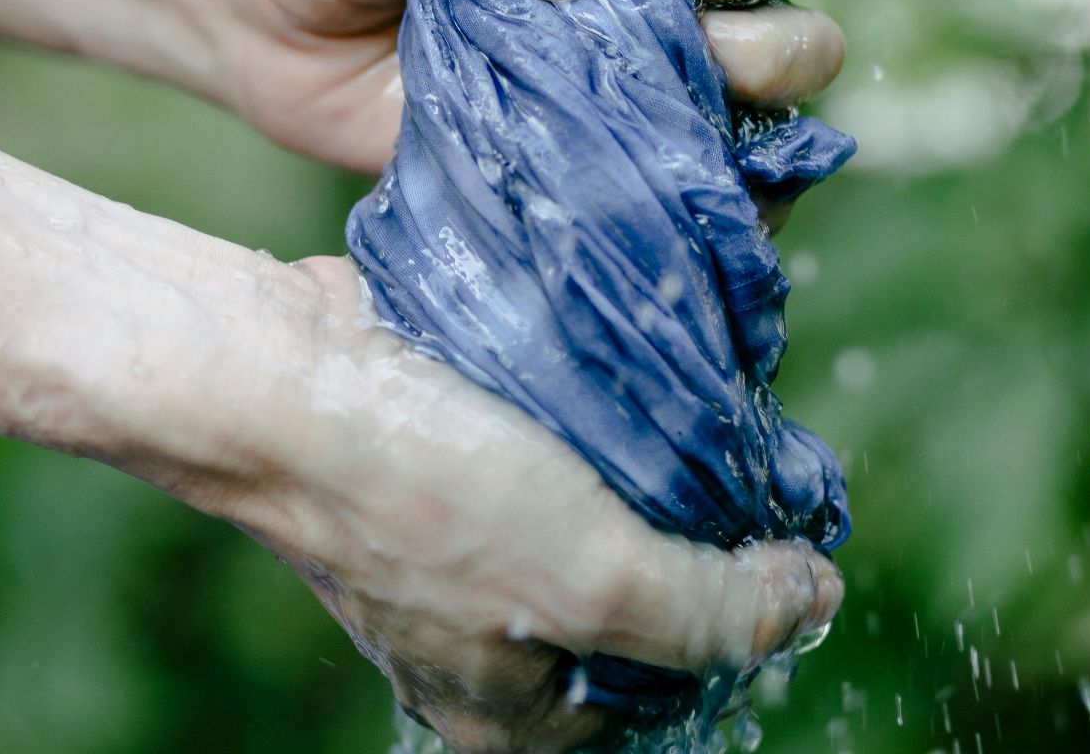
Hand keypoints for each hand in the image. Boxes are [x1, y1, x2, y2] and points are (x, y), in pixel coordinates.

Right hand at [109, 253, 841, 753]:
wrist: (282, 374)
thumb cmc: (418, 494)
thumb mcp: (594, 578)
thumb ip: (714, 611)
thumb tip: (808, 599)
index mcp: (515, 714)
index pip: (672, 698)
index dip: (739, 632)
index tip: (780, 556)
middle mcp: (492, 644)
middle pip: (642, 610)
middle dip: (700, 546)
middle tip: (745, 476)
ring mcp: (470, 552)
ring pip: (608, 524)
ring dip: (657, 475)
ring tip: (699, 422)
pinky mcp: (460, 467)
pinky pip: (564, 459)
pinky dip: (605, 426)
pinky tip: (633, 384)